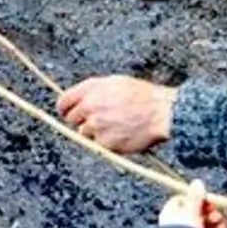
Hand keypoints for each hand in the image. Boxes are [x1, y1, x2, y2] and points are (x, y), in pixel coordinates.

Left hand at [58, 76, 176, 154]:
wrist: (162, 112)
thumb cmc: (143, 96)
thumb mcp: (115, 83)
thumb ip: (93, 91)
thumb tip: (77, 100)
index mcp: (91, 89)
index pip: (64, 101)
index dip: (64, 108)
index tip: (67, 113)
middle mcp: (90, 106)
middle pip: (71, 119)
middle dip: (81, 120)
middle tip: (98, 120)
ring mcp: (96, 126)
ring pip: (84, 134)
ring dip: (95, 132)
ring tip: (116, 125)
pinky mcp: (104, 142)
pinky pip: (98, 145)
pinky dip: (107, 142)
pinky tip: (122, 134)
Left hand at [158, 180, 225, 227]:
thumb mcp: (191, 211)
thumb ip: (196, 197)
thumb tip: (197, 182)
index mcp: (169, 214)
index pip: (182, 200)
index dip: (196, 198)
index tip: (208, 199)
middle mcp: (175, 224)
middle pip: (194, 212)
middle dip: (208, 210)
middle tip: (217, 212)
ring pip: (202, 223)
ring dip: (214, 220)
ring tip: (222, 221)